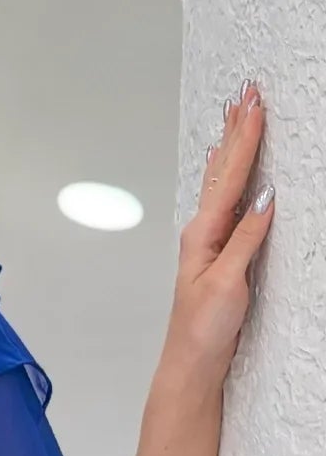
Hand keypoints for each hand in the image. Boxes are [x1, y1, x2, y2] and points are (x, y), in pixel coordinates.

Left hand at [168, 80, 274, 384]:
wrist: (192, 364)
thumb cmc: (203, 331)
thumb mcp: (226, 282)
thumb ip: (245, 240)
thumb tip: (264, 199)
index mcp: (204, 233)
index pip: (230, 176)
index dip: (244, 138)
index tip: (254, 104)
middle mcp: (203, 232)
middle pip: (224, 170)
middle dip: (236, 130)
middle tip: (245, 91)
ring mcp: (210, 242)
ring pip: (223, 182)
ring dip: (232, 147)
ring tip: (236, 115)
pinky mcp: (219, 255)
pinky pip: (227, 203)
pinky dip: (231, 179)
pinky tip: (230, 171)